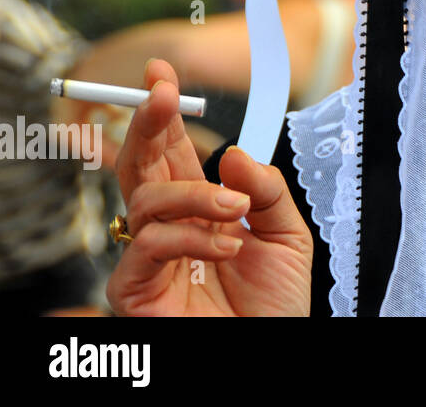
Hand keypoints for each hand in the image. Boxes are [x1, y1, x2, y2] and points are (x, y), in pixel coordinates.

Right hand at [106, 59, 311, 315]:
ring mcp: (149, 258)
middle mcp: (168, 228)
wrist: (270, 352)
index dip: (163, 113)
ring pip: (146, 201)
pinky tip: (226, 246)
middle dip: (149, 123)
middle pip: (140, 165)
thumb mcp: (288, 235)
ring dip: (195, 195)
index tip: (162, 74)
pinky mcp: (136, 290)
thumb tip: (230, 153)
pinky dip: (191, 238)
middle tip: (163, 93)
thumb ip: (266, 190)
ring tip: (235, 211)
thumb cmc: (274, 306)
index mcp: (199, 209)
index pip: (171, 152)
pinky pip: (148, 246)